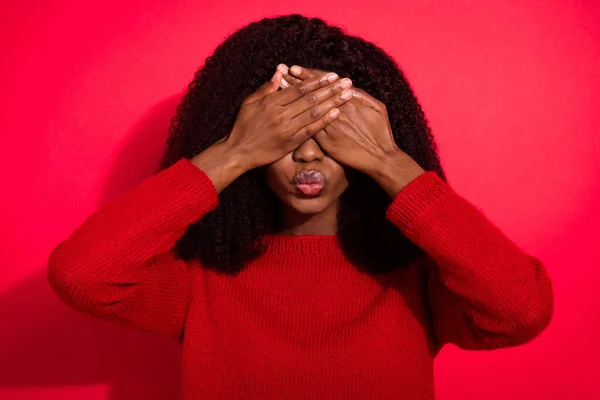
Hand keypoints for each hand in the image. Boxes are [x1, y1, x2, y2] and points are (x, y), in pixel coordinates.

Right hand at [225, 69, 354, 170]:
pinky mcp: (291, 142)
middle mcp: (281, 114)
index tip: (332, 76)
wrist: (239, 152)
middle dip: (331, 89)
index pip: (299, 88)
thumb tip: (280, 73)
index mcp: (272, 102)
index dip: (317, 81)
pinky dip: (325, 121)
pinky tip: (337, 113)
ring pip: (314, 112)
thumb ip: (266, 88)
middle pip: (311, 98)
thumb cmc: (243, 126)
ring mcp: (288, 129)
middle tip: (347, 82)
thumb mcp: (249, 103)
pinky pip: (311, 130)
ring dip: (333, 102)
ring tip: (348, 94)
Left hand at [277, 64, 405, 176]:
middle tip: (280, 70)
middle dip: (295, 82)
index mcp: (348, 101)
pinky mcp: (327, 141)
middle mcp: (336, 111)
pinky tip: (287, 111)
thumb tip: (350, 86)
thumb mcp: (377, 108)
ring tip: (280, 86)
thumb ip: (362, 96)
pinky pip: (309, 128)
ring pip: (307, 109)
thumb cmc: (381, 132)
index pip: (322, 85)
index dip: (308, 76)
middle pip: (311, 94)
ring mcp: (330, 127)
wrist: (379, 157)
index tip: (294, 68)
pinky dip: (297, 118)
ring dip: (293, 97)